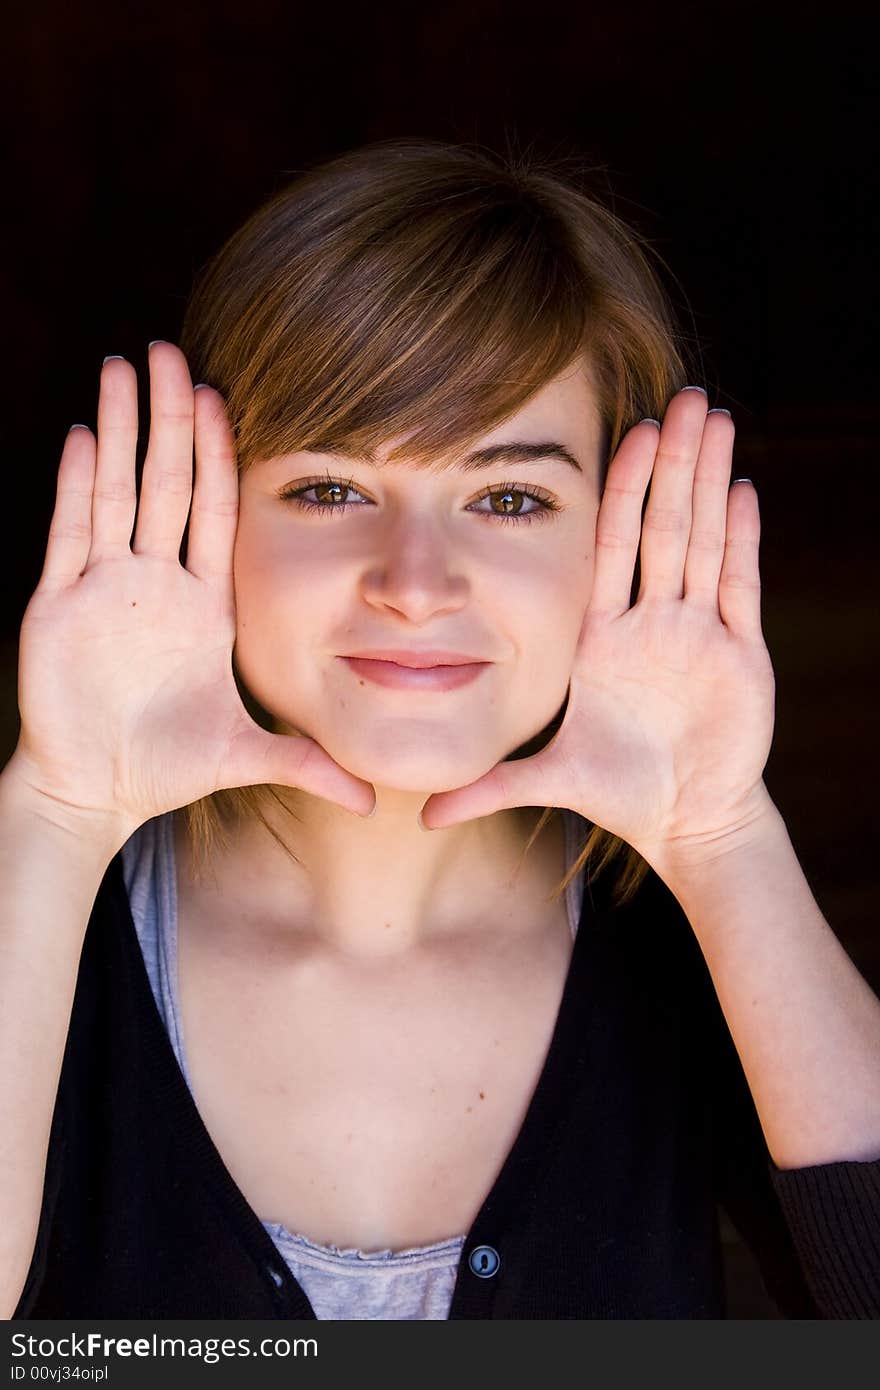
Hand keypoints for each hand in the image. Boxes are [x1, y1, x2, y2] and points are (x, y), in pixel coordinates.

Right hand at [12, 342, 375, 836]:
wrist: (97, 791)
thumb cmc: (167, 766)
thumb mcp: (246, 755)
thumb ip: (306, 766)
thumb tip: (374, 802)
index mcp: (204, 604)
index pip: (215, 512)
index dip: (218, 455)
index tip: (225, 395)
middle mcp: (157, 584)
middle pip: (164, 483)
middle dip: (169, 418)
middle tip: (172, 350)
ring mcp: (104, 588)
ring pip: (114, 491)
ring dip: (118, 430)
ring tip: (123, 366)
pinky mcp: (58, 606)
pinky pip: (69, 534)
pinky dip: (74, 484)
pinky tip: (81, 434)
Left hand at [419, 388, 776, 860]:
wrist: (685, 823)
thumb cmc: (619, 792)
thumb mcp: (549, 780)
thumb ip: (489, 788)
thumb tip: (418, 815)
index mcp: (602, 636)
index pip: (609, 547)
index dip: (618, 490)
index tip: (622, 433)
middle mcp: (650, 622)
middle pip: (661, 527)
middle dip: (671, 463)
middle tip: (680, 397)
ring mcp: (697, 634)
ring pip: (703, 541)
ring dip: (709, 481)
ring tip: (714, 419)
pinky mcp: (740, 655)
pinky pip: (739, 587)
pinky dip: (743, 539)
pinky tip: (743, 489)